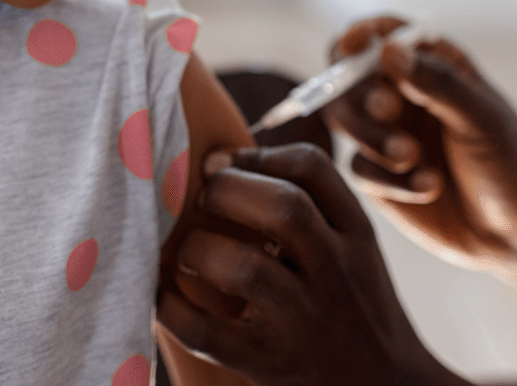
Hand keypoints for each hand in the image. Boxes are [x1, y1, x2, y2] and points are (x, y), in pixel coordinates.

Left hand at [156, 144, 458, 385]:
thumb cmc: (354, 305)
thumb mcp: (355, 248)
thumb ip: (311, 205)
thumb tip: (221, 159)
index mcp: (356, 235)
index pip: (313, 169)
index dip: (261, 154)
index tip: (228, 161)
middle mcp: (336, 273)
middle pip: (284, 208)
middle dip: (227, 190)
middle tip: (201, 197)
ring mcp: (304, 321)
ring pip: (248, 269)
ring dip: (201, 249)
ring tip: (188, 252)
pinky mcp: (271, 363)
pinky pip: (209, 334)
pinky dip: (172, 309)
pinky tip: (160, 294)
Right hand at [321, 17, 516, 269]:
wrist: (515, 234)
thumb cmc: (509, 164)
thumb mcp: (482, 118)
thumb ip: (437, 82)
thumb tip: (388, 48)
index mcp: (431, 64)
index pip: (382, 34)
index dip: (361, 34)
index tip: (354, 45)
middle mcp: (402, 94)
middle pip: (348, 76)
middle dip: (362, 93)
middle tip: (388, 109)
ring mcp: (385, 135)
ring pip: (343, 120)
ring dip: (371, 136)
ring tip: (412, 157)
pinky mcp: (378, 177)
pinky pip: (360, 168)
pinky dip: (392, 178)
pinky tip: (431, 187)